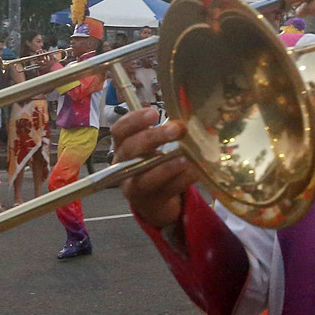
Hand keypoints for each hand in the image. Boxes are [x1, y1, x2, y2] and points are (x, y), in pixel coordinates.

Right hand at [114, 105, 199, 232]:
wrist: (155, 201)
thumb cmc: (153, 166)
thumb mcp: (154, 148)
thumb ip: (166, 133)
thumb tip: (190, 119)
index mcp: (123, 147)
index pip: (120, 131)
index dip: (134, 121)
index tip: (153, 113)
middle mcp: (123, 165)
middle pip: (130, 150)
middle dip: (153, 137)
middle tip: (177, 129)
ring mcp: (135, 186)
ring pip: (145, 175)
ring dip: (166, 165)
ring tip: (185, 157)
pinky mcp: (152, 201)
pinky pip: (166, 190)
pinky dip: (182, 180)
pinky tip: (194, 171)